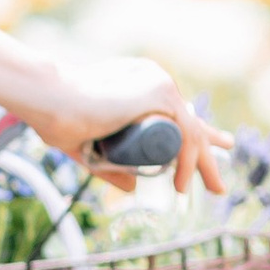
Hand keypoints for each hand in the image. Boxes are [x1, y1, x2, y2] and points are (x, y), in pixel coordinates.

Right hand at [35, 58, 229, 197]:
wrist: (49, 100)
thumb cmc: (58, 120)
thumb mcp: (92, 149)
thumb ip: (110, 167)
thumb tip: (132, 188)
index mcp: (139, 86)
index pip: (176, 114)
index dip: (197, 134)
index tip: (214, 147)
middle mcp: (154, 80)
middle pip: (190, 121)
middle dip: (209, 148)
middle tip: (221, 173)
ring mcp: (159, 84)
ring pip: (191, 131)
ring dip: (202, 164)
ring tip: (211, 189)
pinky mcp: (159, 92)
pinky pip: (186, 133)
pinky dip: (189, 160)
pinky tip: (181, 183)